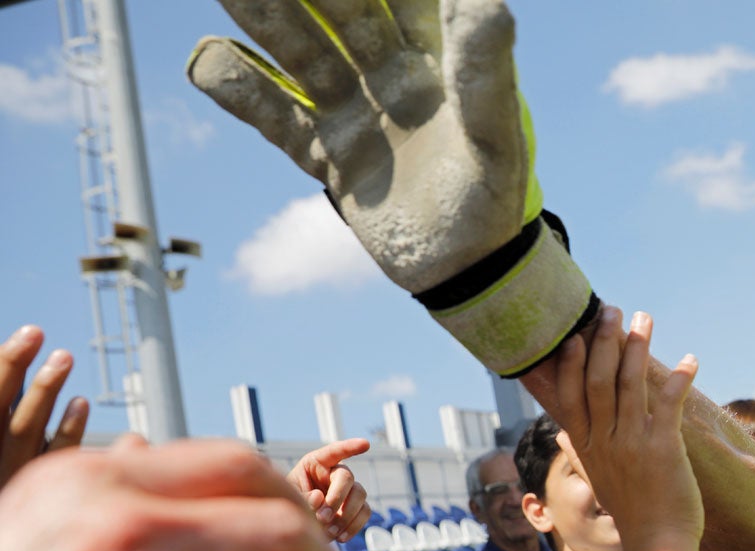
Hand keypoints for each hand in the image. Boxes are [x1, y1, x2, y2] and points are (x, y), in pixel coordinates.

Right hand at [0, 325, 88, 489]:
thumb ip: (44, 430)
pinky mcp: (30, 499)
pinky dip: (66, 432)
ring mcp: (8, 480)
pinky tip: (82, 401)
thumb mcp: (22, 465)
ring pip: (23, 431)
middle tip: (34, 331)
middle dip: (10, 368)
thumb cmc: (15, 509)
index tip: (21, 334)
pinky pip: (51, 463)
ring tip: (63, 355)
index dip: (1, 367)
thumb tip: (91, 413)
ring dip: (43, 392)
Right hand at [190, 0, 592, 376]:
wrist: (467, 267)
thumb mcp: (496, 133)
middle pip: (342, 14)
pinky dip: (242, 92)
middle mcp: (389, 76)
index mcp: (437, 60)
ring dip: (264, 18)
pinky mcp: (328, 157)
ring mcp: (354, 114)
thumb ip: (485, 71)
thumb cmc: (495, 196)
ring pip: (302, 56)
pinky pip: (278, 119)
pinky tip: (205, 59)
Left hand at [285, 438, 371, 541]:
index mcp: (315, 463)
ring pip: (360, 495)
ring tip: (329, 532)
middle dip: (337, 499)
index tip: (365, 444)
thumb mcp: (287, 498)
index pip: (334, 452)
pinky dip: (354, 526)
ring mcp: (348, 490)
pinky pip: (365, 513)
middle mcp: (335, 473)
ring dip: (346, 515)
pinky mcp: (356, 507)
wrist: (295, 525)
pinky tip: (341, 538)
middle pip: (347, 477)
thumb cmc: (288, 505)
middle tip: (322, 518)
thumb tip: (319, 497)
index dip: (350, 447)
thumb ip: (301, 497)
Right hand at [552, 306, 702, 550]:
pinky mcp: (663, 448)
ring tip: (645, 319)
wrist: (657, 547)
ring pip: (629, 382)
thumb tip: (562, 434)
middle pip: (596, 379)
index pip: (569, 395)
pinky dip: (680, 377)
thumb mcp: (597, 481)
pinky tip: (692, 360)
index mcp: (587, 448)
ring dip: (637, 346)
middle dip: (603, 340)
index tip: (573, 334)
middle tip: (611, 310)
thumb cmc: (632, 514)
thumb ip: (580, 452)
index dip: (570, 361)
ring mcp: (632, 444)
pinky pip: (669, 402)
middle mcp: (605, 442)